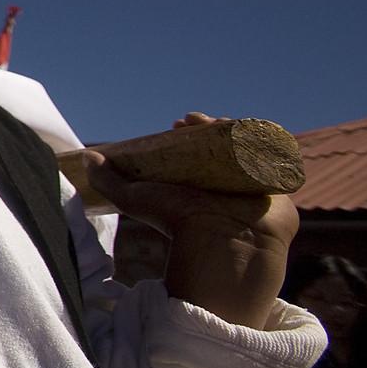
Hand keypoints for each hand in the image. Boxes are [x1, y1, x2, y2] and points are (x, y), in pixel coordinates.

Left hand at [86, 114, 298, 329]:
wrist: (217, 247)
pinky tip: (260, 132)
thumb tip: (85, 158)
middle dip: (216, 127)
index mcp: (199, 181)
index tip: (180, 121)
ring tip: (225, 121)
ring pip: (252, 149)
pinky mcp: (279, 192)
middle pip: (226, 145)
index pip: (199, 148)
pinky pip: (281, 163)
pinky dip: (273, 145)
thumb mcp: (135, 199)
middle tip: (200, 120)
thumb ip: (108, 181)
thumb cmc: (177, 225)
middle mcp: (226, 182)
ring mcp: (254, 186)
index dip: (192, 131)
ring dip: (243, 131)